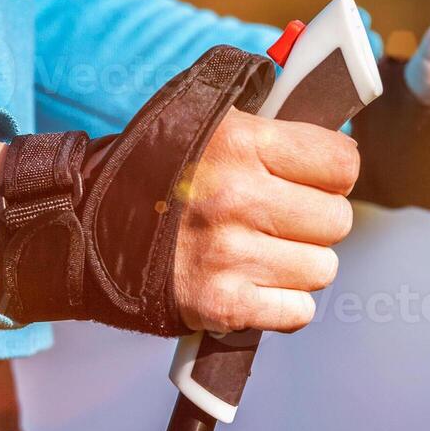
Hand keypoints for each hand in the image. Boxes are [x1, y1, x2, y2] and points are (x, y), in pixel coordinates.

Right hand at [171, 108, 359, 333]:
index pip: (342, 164)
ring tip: (263, 250)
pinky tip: (255, 282)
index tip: (314, 179)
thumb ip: (272, 125)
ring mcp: (229, 255)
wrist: (87, 224)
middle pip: (336, 220)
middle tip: (282, 218)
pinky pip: (297, 310)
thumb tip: (337, 145)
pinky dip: (283, 302)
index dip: (333, 173)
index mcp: (240, 143)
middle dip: (316, 221)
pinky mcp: (221, 304)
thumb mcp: (207, 120)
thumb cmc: (157, 169)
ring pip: (322, 269)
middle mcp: (237, 197)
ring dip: (301, 264)